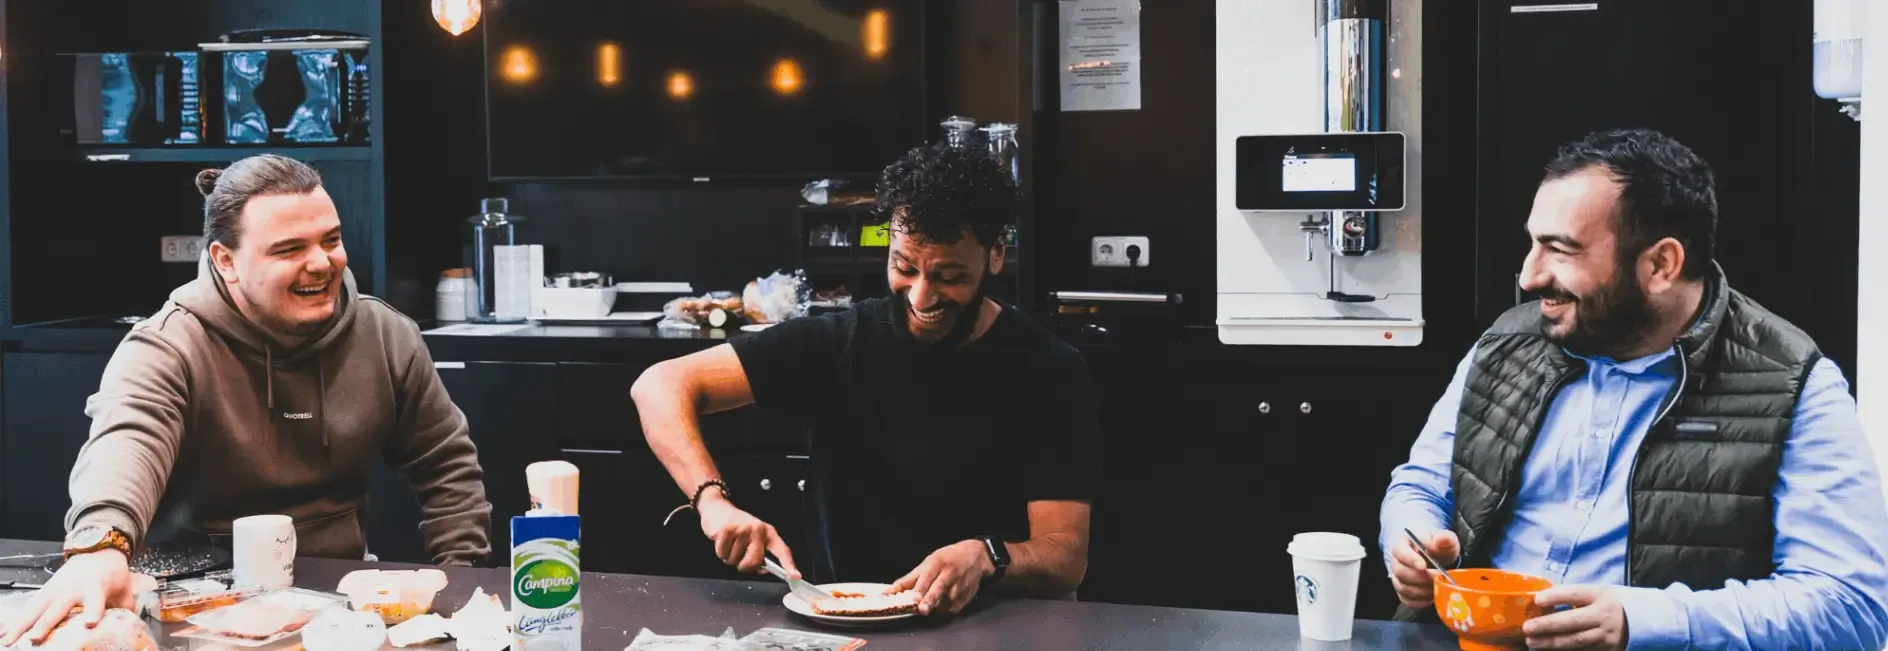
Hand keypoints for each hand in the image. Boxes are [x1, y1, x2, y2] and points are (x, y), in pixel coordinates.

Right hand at [0, 549, 135, 646]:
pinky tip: (5, 632)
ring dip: (22, 625)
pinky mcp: (45, 590)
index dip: (92, 613)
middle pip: (58, 609)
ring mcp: (56, 589)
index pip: (95, 603)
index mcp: (96, 588)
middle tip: (35, 639)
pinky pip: (29, 607)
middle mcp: (73, 589)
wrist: (97, 549)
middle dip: (45, 624)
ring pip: (36, 609)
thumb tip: (130, 629)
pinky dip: (16, 619)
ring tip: (9, 640)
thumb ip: (125, 609)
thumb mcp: (124, 588)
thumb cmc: (112, 572)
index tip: (89, 623)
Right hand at [697, 495, 796, 576]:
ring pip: (735, 560)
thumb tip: (763, 570)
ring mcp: (743, 528)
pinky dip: (720, 552)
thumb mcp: (753, 538)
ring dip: (729, 557)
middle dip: (744, 566)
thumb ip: (760, 555)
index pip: (782, 550)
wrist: (718, 508)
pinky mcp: (727, 529)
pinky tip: (722, 541)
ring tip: (730, 544)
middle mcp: (758, 529)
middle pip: (754, 561)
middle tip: (739, 559)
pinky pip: (722, 553)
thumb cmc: (737, 527)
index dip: (789, 564)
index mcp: (768, 532)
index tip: (795, 577)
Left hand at [889, 540, 993, 615]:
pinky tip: (944, 603)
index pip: (926, 578)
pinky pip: (954, 607)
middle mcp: (949, 574)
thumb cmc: (947, 558)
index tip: (911, 599)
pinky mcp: (967, 596)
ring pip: (946, 602)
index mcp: (937, 564)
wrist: (976, 555)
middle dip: (930, 600)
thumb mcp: (928, 562)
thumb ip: (909, 579)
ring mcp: (960, 585)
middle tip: (922, 610)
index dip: (919, 589)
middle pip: (938, 589)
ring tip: (932, 608)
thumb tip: (889, 592)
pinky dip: (946, 609)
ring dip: (937, 608)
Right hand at [1388, 530, 1458, 607]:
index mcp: (1403, 544)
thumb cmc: (1437, 546)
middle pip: (1400, 572)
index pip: (1401, 552)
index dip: (1410, 560)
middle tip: (1436, 578)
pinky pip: (1406, 600)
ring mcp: (1397, 577)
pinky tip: (1431, 597)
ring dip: (1421, 591)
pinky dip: (1419, 602)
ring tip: (1435, 588)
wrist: (1433, 556)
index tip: (1423, 566)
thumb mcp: (1444, 538)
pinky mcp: (1402, 591)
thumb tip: (1440, 540)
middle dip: (1419, 578)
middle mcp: (1396, 561)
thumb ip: (1445, 538)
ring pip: (1402, 588)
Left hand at [1524, 585, 1629, 649]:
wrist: (1639, 620)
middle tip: (1527, 628)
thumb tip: (1541, 601)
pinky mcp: (1607, 650)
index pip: (1575, 594)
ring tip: (1532, 643)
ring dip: (1552, 643)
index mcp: (1600, 596)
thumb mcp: (1595, 593)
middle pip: (1574, 621)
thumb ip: (1572, 596)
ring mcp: (1606, 636)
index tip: (1537, 599)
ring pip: (1577, 641)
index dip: (1556, 597)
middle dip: (1548, 625)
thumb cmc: (1607, 603)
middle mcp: (1604, 616)